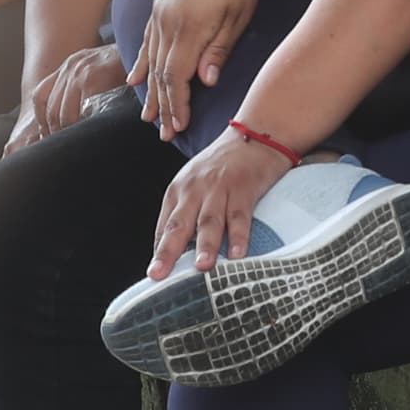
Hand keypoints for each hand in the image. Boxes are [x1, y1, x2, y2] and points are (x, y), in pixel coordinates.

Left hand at [13, 42, 129, 149]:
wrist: (145, 52)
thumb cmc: (128, 68)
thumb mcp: (100, 70)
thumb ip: (84, 88)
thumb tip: (73, 118)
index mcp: (70, 66)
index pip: (40, 95)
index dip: (41, 119)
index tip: (47, 135)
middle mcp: (70, 67)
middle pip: (49, 107)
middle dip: (52, 131)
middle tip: (60, 147)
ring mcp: (79, 72)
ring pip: (62, 113)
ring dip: (66, 132)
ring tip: (75, 146)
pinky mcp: (91, 79)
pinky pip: (79, 112)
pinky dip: (81, 127)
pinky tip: (89, 135)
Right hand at [135, 0, 272, 136]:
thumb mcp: (239, 13)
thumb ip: (219, 48)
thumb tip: (205, 82)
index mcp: (189, 26)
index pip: (176, 76)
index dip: (177, 105)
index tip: (179, 129)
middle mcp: (168, 21)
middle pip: (161, 73)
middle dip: (163, 106)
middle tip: (164, 135)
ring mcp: (160, 12)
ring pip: (152, 60)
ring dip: (151, 91)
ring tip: (149, 117)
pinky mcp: (159, 4)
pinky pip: (146, 40)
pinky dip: (141, 63)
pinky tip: (135, 80)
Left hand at [150, 123, 295, 278]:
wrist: (254, 134)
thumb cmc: (223, 165)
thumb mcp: (195, 183)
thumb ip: (186, 212)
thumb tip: (178, 250)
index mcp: (178, 190)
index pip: (164, 227)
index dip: (159, 252)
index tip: (155, 275)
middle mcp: (194, 189)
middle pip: (179, 225)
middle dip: (168, 252)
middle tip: (159, 274)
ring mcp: (219, 188)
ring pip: (209, 221)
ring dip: (205, 246)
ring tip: (202, 267)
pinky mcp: (243, 188)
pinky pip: (240, 216)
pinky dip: (239, 236)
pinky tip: (238, 254)